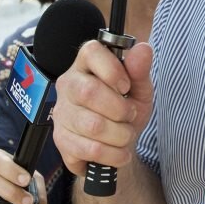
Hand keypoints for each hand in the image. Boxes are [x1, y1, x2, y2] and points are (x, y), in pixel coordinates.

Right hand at [52, 40, 154, 178]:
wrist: (118, 144)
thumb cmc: (126, 110)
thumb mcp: (140, 89)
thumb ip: (140, 70)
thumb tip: (143, 49)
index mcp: (87, 65)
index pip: (91, 52)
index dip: (112, 70)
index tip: (126, 86)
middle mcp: (68, 85)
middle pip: (89, 91)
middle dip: (121, 109)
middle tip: (130, 115)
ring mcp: (61, 113)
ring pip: (93, 125)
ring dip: (120, 134)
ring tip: (126, 135)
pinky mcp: (61, 140)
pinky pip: (90, 149)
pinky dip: (113, 154)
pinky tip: (119, 152)